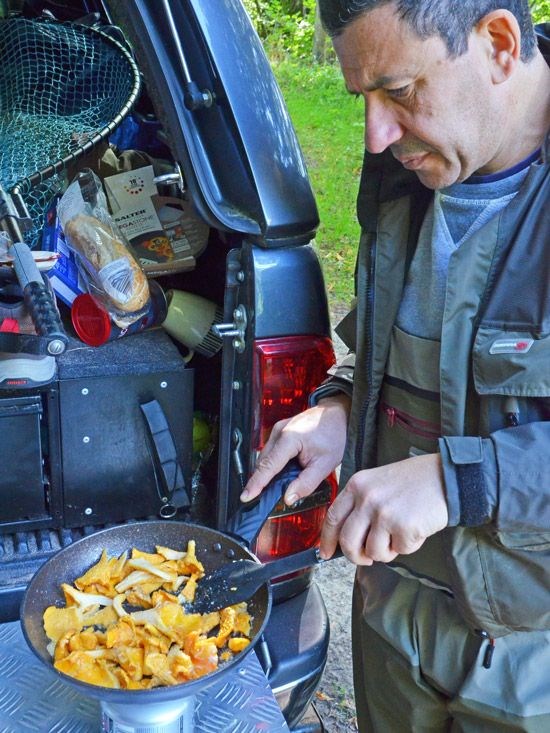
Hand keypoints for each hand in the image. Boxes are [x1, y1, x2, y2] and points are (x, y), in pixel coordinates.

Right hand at [241, 394, 350, 505]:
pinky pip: (271, 451)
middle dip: (260, 480)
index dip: (256, 484)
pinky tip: (281, 473)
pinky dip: (273, 464)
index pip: (268, 466)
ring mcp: (278, 429)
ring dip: (267, 472)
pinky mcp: (281, 431)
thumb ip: (306, 483)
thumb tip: (288, 498)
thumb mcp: (325, 464)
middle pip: (263, 462)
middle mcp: (279, 431)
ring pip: (266, 457)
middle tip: (261, 499)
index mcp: (289, 439)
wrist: (339, 414)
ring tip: (272, 488)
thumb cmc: (335, 435)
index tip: (246, 497)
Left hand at [319, 453, 448, 563]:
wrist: (446, 477)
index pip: (333, 517)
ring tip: (399, 535)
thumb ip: (360, 505)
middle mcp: (367, 498)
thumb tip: (347, 538)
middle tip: (367, 558)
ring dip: (387, 551)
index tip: (325, 553)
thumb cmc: (414, 482)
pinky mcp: (403, 526)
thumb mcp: (378, 483)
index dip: (327, 539)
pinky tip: (416, 529)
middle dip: (356, 556)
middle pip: (348, 541)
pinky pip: (400, 551)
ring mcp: (384, 512)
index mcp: (358, 485)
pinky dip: (408, 546)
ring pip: (373, 551)